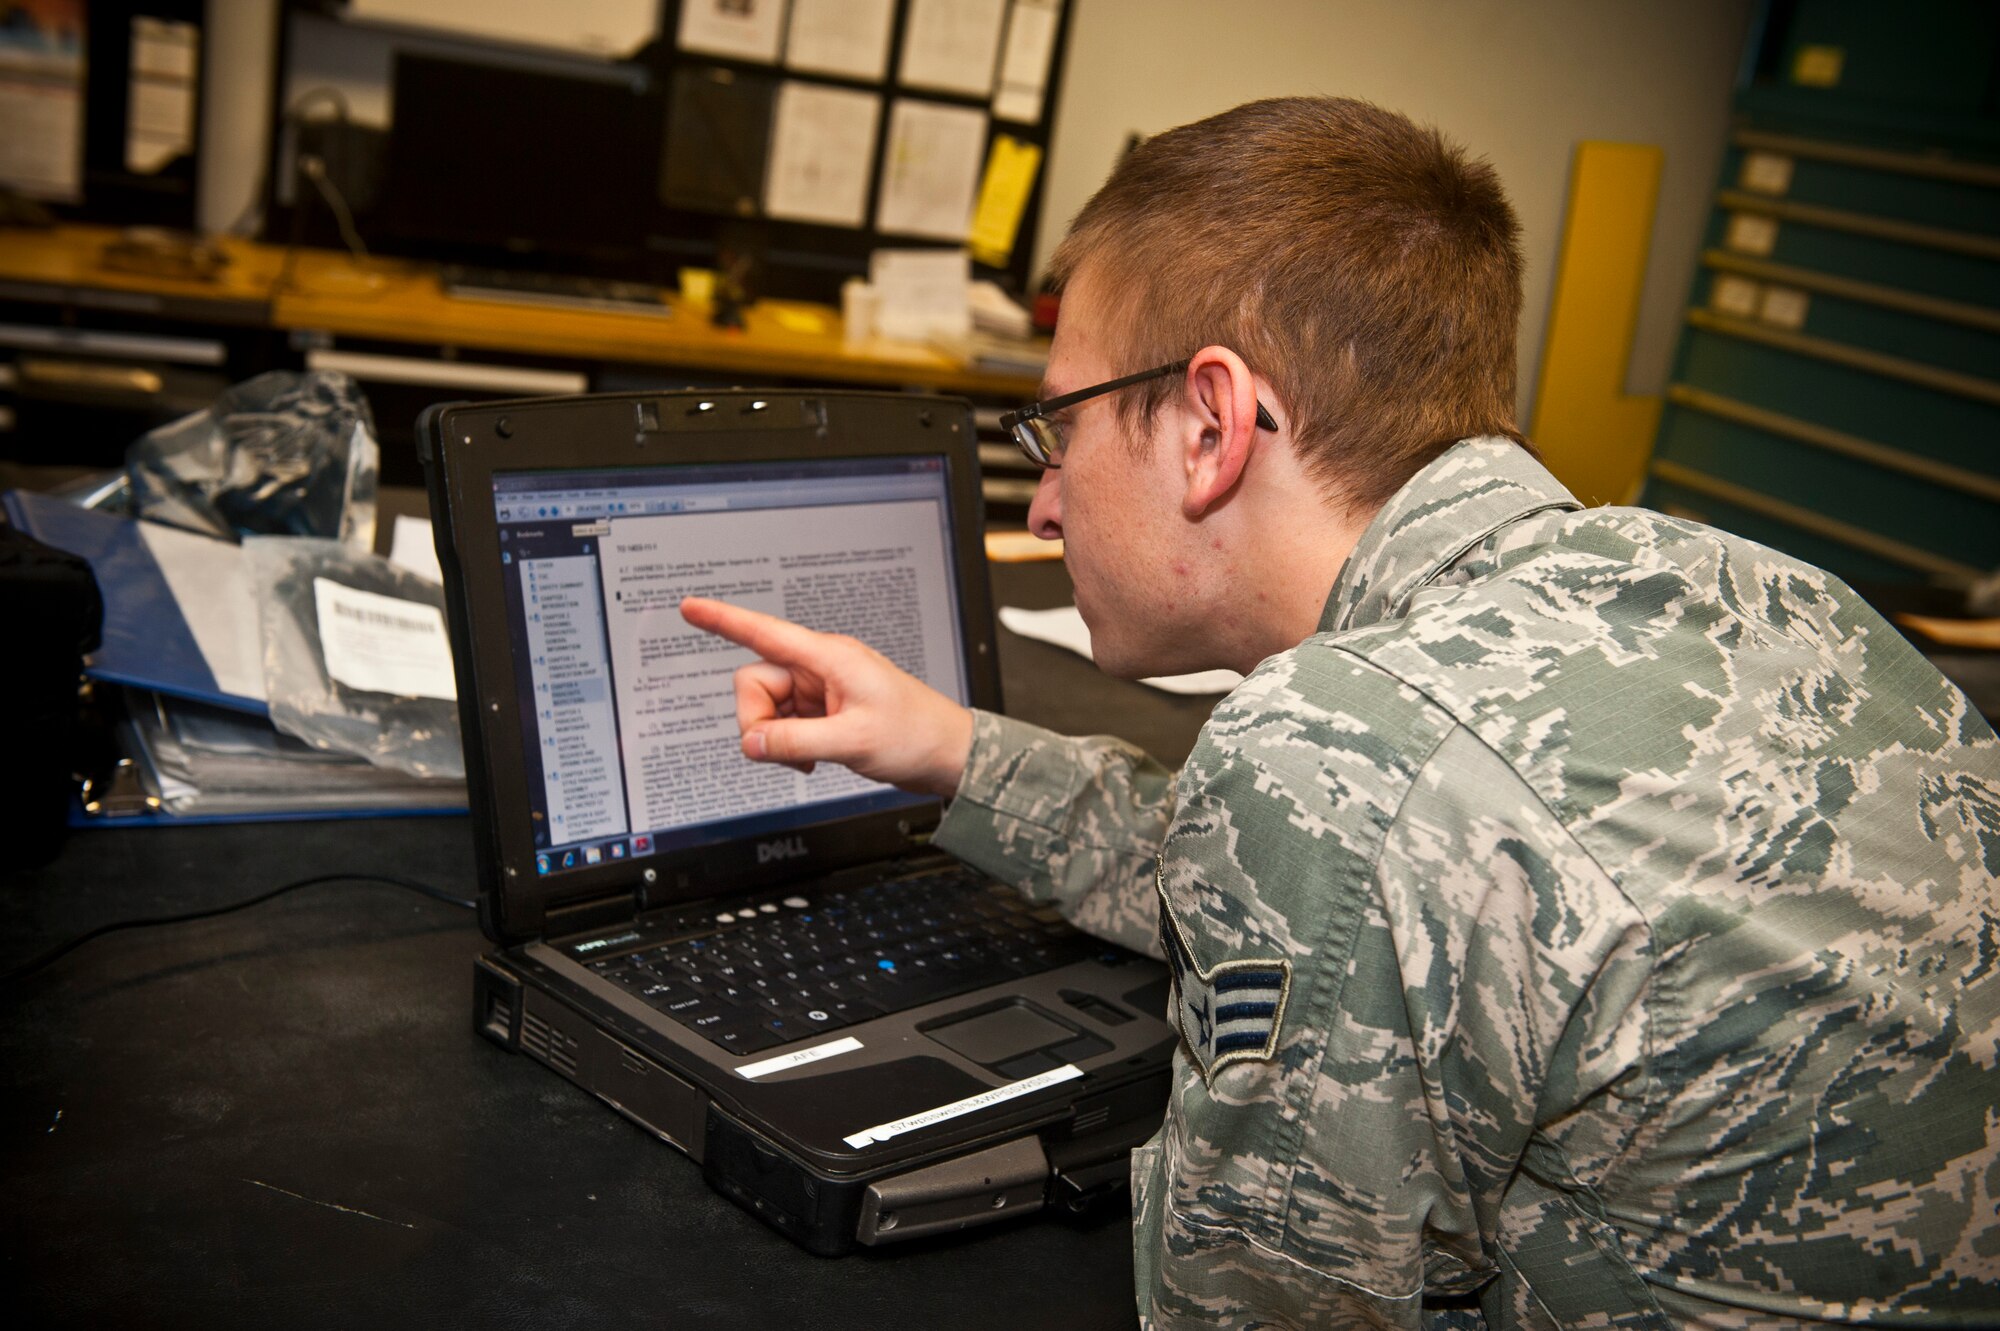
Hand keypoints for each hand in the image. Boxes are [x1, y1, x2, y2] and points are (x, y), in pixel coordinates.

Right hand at [678, 597, 973, 798]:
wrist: (946, 755)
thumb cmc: (916, 735)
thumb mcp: (852, 742)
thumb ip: (794, 742)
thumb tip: (750, 743)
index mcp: (829, 658)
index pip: (765, 632)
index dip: (723, 619)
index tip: (690, 607)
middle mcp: (820, 668)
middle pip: (755, 682)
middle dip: (758, 721)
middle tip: (786, 751)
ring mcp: (819, 691)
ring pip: (766, 708)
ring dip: (776, 739)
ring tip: (810, 758)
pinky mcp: (822, 713)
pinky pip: (782, 725)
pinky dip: (787, 746)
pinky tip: (812, 760)